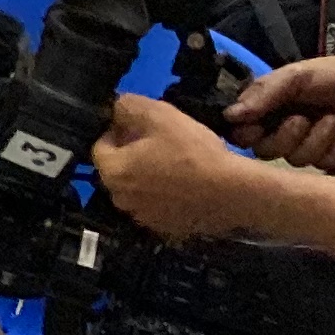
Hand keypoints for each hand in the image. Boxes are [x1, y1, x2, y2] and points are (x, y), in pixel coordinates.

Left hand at [90, 92, 285, 238]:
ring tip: (178, 160)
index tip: (142, 124)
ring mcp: (143, 217)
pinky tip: (187, 182)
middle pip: (119, 166)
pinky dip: (166, 192)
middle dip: (133, 152)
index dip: (118, 129)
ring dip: (149, 173)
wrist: (233, 192)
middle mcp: (120, 199)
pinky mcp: (166, 227)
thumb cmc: (193, 152)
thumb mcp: (158, 114)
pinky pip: (158, 203)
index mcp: (111, 172)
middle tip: (162, 140)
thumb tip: (115, 109)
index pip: (100, 144)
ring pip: (138, 186)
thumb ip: (127, 106)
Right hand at [221, 49, 334, 172]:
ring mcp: (302, 145)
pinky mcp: (326, 157)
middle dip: (289, 138)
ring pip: (297, 161)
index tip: (263, 128)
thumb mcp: (296, 77)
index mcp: (262, 108)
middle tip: (304, 119)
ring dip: (319, 141)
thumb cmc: (332, 75)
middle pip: (266, 153)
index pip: (240, 134)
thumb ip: (264, 94)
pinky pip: (325, 167)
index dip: (250, 136)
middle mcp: (277, 129)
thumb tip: (229, 116)